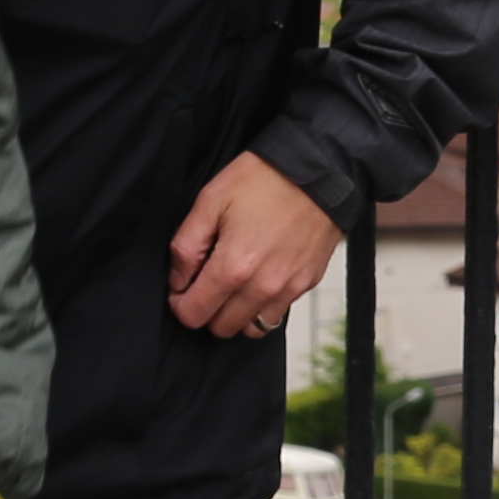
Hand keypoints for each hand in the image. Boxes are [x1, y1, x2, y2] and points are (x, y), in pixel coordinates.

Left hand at [165, 151, 340, 341]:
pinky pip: (276, 313)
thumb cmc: (263, 178)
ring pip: (250, 328)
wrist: (319, 169)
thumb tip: (179, 280)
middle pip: (220, 328)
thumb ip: (185, 246)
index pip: (193, 314)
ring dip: (236, 313)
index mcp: (233, 267)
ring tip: (234, 285)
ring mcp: (288, 288)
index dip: (179, 303)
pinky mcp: (306, 283)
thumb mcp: (210, 201)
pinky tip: (258, 278)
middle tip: (206, 282)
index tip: (182, 287)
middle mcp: (262, 286)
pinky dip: (262, 305)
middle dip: (206, 309)